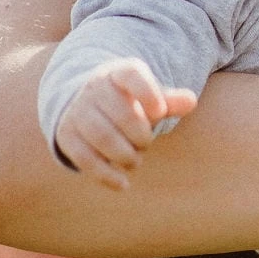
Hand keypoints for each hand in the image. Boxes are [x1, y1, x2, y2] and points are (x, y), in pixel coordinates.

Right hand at [55, 59, 196, 189]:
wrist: (87, 103)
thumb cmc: (129, 102)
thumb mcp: (150, 97)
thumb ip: (170, 101)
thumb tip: (191, 101)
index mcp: (119, 73)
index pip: (132, 74)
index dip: (149, 94)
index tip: (160, 112)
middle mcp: (95, 88)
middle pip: (122, 114)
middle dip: (141, 136)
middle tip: (145, 143)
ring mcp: (78, 111)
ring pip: (103, 137)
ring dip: (125, 155)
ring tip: (134, 160)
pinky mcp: (67, 135)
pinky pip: (84, 158)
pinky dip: (106, 176)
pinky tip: (123, 184)